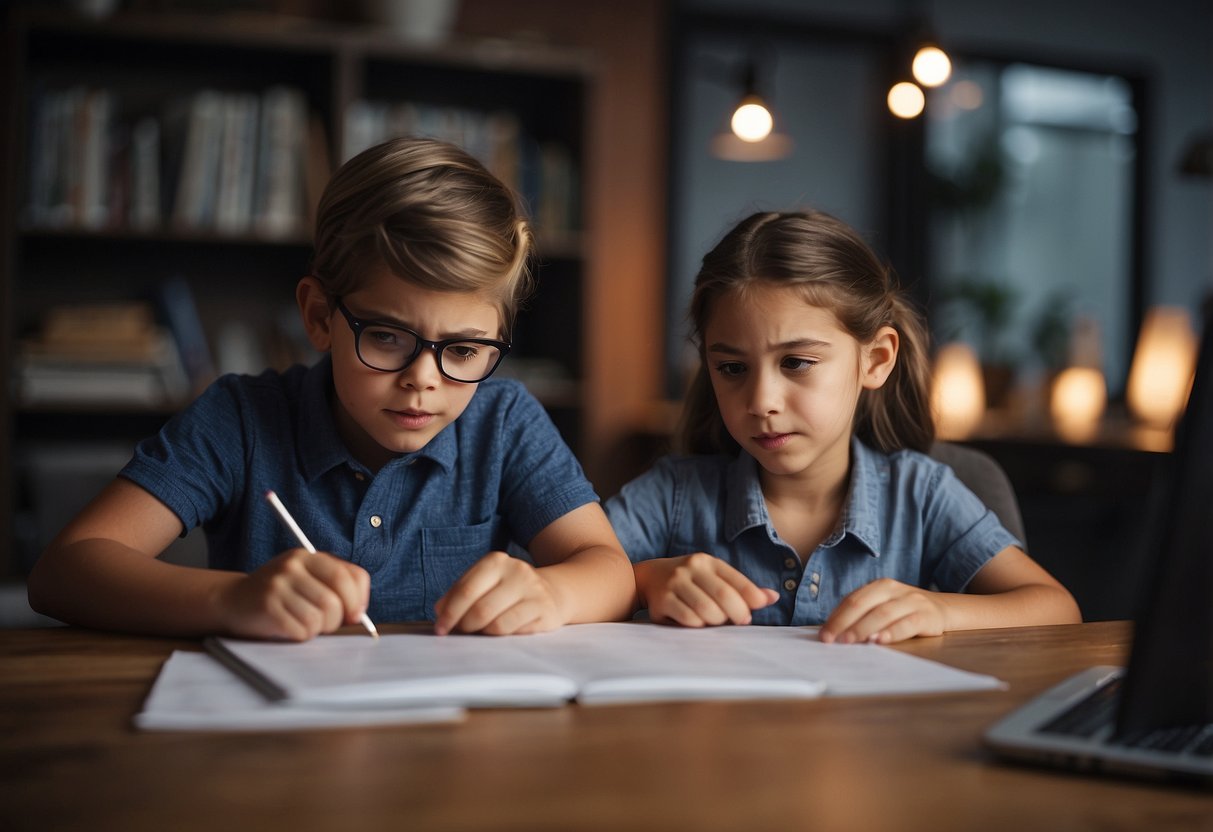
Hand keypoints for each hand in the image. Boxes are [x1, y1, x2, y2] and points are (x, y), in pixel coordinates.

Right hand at [214, 548, 370, 641]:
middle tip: (328, 623)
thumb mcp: (305, 577)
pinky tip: (290, 627)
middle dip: (337, 619)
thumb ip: (334, 585)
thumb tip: (359, 613)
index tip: (356, 614)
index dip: (358, 599)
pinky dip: (301, 635)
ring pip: (320, 618)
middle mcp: (292, 567)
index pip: (348, 575)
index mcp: (307, 556)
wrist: (232, 599)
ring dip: (318, 629)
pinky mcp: (267, 607)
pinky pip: (301, 631)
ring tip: (305, 623)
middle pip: (334, 601)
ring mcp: (278, 586)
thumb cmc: (279, 592)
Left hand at [433, 550, 562, 635]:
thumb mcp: (485, 583)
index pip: (465, 590)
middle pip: (479, 609)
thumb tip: (440, 611)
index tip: (440, 628)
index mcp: (495, 561)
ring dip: (481, 634)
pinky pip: (513, 631)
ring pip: (496, 624)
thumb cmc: (508, 590)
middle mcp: (516, 572)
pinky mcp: (544, 611)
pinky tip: (497, 634)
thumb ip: (460, 593)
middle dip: (463, 626)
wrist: (553, 591)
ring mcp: (533, 591)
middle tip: (458, 633)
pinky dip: (499, 637)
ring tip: (478, 632)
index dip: (449, 613)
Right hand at [636, 553, 778, 626]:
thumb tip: (773, 597)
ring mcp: (674, 583)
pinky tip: (698, 623)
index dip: (751, 598)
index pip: (737, 580)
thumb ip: (741, 589)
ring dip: (717, 621)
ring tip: (716, 621)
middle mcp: (691, 568)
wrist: (649, 577)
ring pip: (707, 610)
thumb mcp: (714, 578)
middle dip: (738, 614)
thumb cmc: (691, 582)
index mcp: (708, 561)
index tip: (754, 612)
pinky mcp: (662, 600)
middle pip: (724, 596)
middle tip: (740, 622)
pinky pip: (688, 619)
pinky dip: (698, 626)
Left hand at [819, 578, 946, 644]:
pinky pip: (907, 624)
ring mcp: (911, 601)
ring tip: (850, 641)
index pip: (852, 600)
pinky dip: (891, 633)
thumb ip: (863, 615)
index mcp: (879, 586)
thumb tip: (834, 633)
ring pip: (882, 614)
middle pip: (863, 605)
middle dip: (844, 623)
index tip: (823, 635)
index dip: (836, 617)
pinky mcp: (926, 616)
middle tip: (832, 640)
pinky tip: (879, 641)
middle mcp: (894, 590)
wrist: (943, 609)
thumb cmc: (904, 611)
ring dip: (864, 628)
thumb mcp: (884, 606)